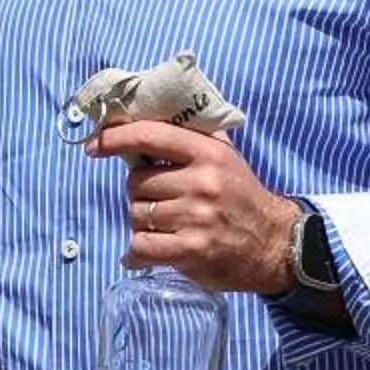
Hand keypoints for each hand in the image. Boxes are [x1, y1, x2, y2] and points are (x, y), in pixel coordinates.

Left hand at [87, 118, 301, 293]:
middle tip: (162, 201)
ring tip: (167, 226)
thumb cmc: (241, 196)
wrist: (274, 244)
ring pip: (137, 214)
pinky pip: (141, 245)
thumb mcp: (224, 156)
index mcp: (207, 152)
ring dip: (143, 222)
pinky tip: (146, 252)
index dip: (115, 138)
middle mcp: (202, 182)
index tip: (94, 146)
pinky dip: (138, 251)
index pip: (149, 136)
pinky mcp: (192, 249)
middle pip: (136, 181)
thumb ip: (189, 135)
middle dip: (140, 192)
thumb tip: (139, 117)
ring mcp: (196, 217)